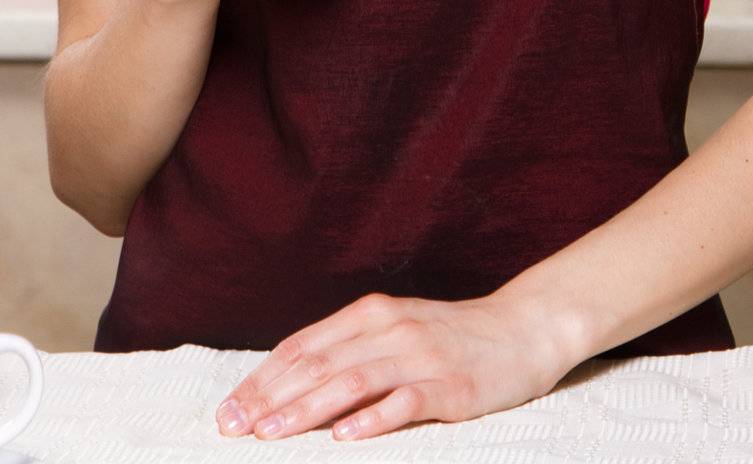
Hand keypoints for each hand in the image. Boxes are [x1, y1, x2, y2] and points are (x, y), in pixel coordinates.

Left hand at [213, 287, 584, 442]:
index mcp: (370, 314)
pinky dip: (373, 418)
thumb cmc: (452, 338)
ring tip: (271, 435)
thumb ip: (350, 349)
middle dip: (270, 398)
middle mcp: (390, 328)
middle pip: (318, 364)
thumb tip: (289, 383)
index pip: (303, 347)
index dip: (262, 378)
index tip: (228, 410)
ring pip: (352, 380)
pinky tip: (345, 437)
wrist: (524, 329)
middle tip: (233, 428)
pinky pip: (406, 401)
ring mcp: (421, 355)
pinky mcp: (451, 385)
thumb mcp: (395, 331)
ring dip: (306, 409)